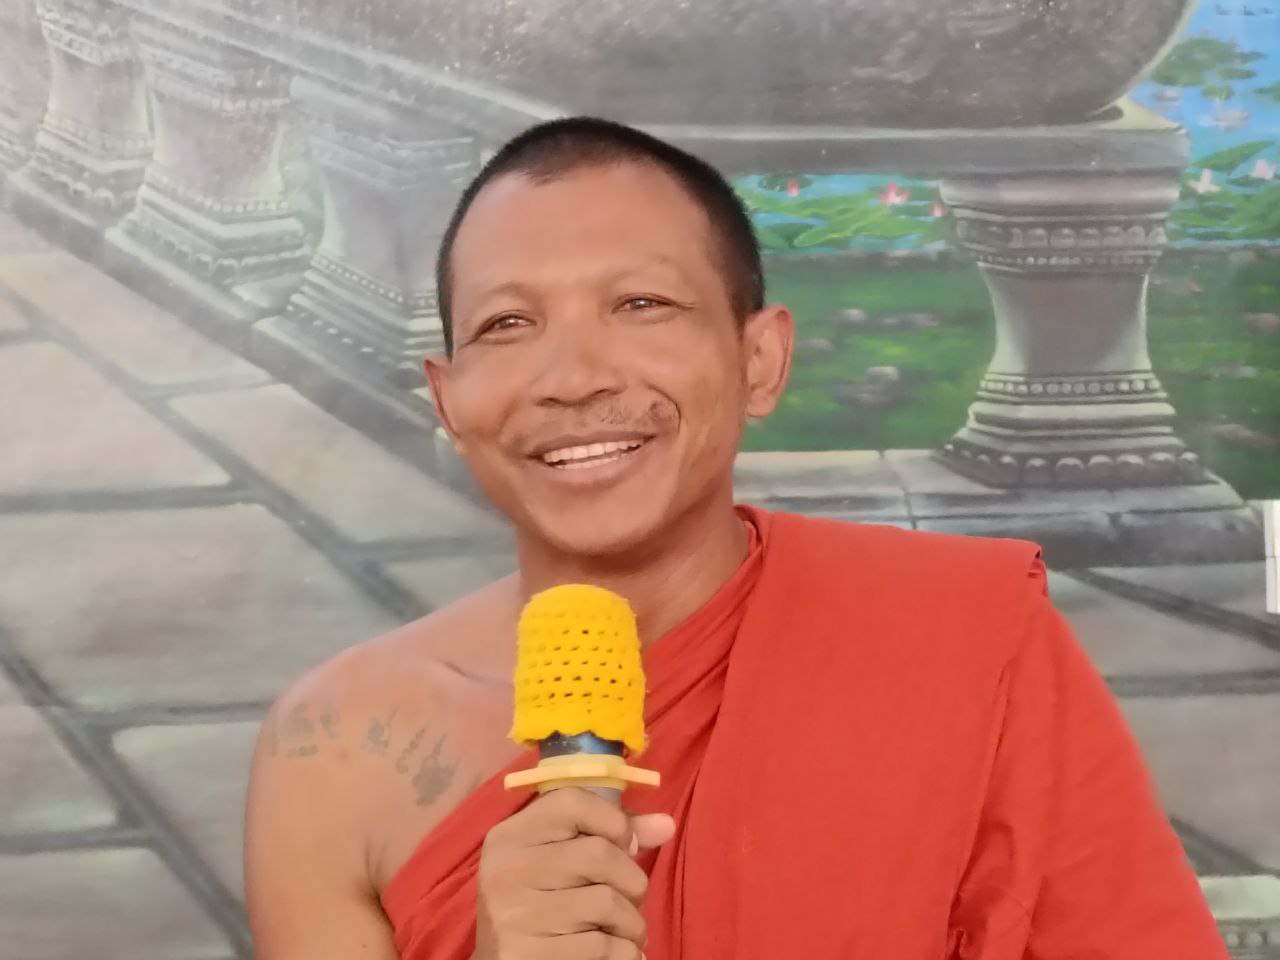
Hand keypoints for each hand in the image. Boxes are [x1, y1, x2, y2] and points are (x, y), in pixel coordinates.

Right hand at [472, 788, 675, 958]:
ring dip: (632, 922)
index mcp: (510, 836)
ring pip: (607, 902)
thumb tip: (666, 824)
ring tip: (623, 930)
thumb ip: (613, 837)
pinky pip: (603, 946)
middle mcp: (506, 870)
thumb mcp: (563, 860)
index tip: (625, 846)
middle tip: (629, 899)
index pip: (572, 802)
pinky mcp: (527, 956)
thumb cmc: (544, 904)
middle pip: (598, 853)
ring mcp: (514, 915)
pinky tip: (616, 953)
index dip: (614, 821)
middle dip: (631, 880)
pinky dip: (624, 952)